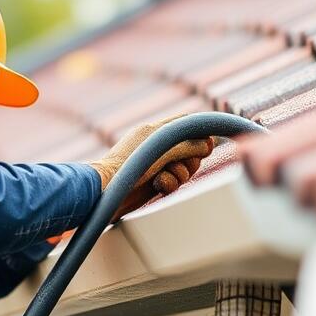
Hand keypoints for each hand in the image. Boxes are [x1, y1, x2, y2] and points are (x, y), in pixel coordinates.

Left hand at [87, 115, 214, 219]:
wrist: (107, 192)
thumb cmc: (130, 165)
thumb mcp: (162, 150)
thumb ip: (187, 146)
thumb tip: (208, 144)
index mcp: (155, 130)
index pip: (184, 123)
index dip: (199, 132)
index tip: (207, 143)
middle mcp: (155, 146)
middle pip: (190, 149)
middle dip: (191, 159)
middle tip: (182, 164)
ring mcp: (155, 165)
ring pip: (183, 168)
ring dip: (180, 174)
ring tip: (166, 176)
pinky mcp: (154, 183)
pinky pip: (173, 182)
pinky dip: (170, 184)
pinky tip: (159, 186)